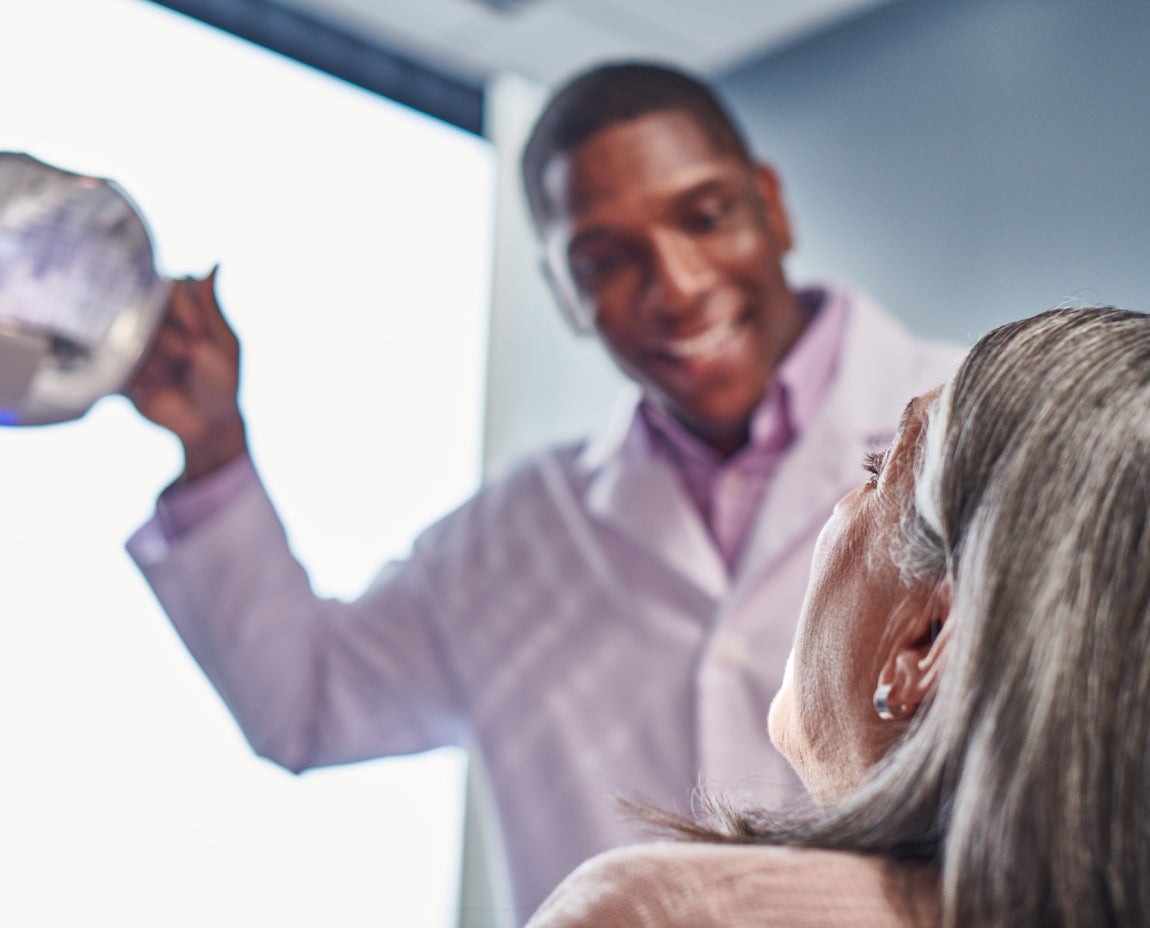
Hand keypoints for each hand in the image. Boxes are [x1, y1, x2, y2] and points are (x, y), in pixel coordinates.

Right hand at [125, 266, 247, 481]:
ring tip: (173, 376)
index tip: (199, 335)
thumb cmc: (222, 381)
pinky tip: (155, 387)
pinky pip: (118, 361)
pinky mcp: (118, 366)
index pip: (171, 285)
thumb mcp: (224, 343)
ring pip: (133, 334)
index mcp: (181, 309)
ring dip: (157, 360)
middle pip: (149, 308)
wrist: (206, 425)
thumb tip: (215, 263)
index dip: (183, 308)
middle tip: (188, 357)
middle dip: (172, 338)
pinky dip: (141, 375)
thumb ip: (211, 306)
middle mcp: (153, 321)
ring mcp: (132, 342)